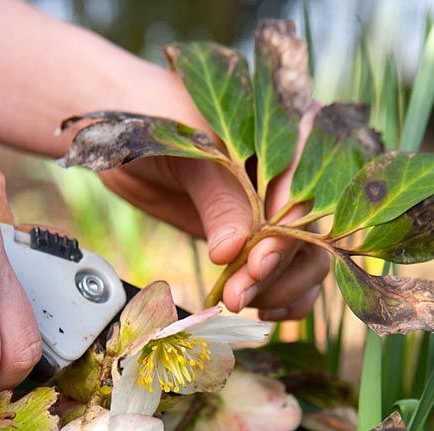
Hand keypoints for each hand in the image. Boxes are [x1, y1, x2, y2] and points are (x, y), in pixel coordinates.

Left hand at [98, 67, 328, 319]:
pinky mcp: (258, 237)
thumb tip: (236, 253)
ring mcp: (279, 209)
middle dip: (276, 271)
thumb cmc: (154, 119)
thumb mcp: (188, 155)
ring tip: (239, 303)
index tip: (255, 265)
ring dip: (281, 290)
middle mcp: (298, 173)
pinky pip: (286, 274)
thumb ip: (218, 200)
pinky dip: (279, 296)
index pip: (306, 192)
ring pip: (308, 261)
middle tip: (237, 297)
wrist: (122, 130)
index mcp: (293, 132)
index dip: (286, 234)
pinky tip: (258, 308)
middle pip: (312, 234)